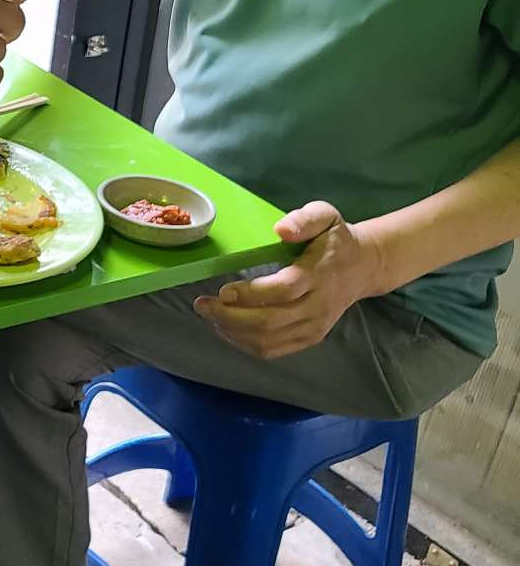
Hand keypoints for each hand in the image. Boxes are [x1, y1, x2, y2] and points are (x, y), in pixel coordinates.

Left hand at [193, 202, 383, 359]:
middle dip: (230, 317)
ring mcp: (314, 326)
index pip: (284, 290)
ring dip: (233, 332)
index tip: (223, 290)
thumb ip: (304, 219)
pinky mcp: (310, 338)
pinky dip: (244, 343)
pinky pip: (273, 349)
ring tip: (210, 316)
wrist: (363, 267)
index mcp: (319, 274)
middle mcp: (318, 305)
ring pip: (268, 340)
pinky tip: (226, 329)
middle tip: (203, 305)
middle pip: (270, 321)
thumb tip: (281, 229)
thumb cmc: (336, 239)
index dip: (251, 293)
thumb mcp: (325, 216)